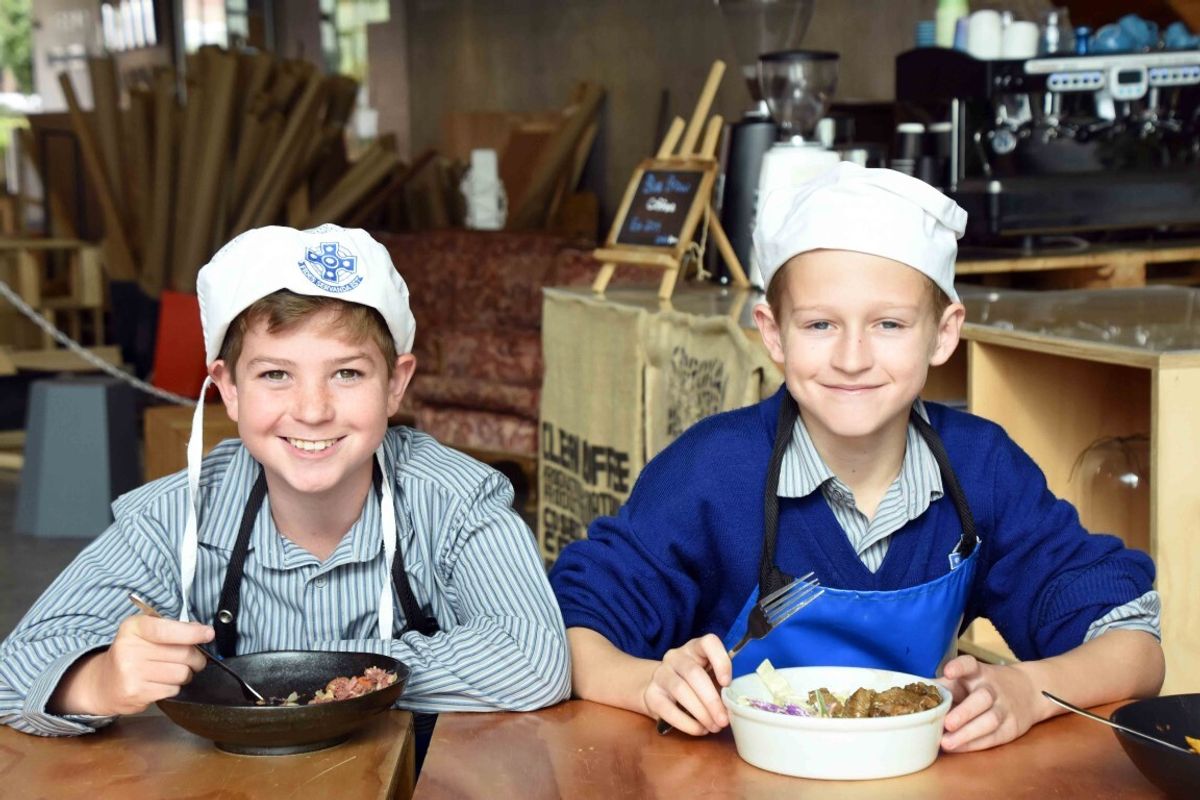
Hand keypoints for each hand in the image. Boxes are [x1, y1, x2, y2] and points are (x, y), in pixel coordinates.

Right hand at [52, 614, 213, 715]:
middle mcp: (129, 648)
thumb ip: (172, 629)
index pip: (168, 629)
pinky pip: (172, 689)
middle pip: (183, 653)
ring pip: (181, 673)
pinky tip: (160, 683)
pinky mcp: (135, 693)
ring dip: (185, 674)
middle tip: (193, 659)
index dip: (193, 632)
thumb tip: (202, 631)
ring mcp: (130, 672)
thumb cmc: (132, 654)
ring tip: (172, 672)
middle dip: (196, 658)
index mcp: (133, 627)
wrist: (103, 683)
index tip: (208, 634)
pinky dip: (173, 687)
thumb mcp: (145, 633)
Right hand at [641, 634, 730, 735]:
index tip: (727, 683)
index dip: (720, 661)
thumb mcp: (708, 676)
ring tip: (714, 727)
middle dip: (711, 700)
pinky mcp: (651, 694)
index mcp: (695, 648)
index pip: (708, 642)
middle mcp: (675, 657)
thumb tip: (737, 705)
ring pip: (681, 690)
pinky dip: (686, 723)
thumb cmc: (694, 684)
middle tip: (724, 720)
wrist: (660, 689)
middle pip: (694, 673)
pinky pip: (668, 709)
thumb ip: (722, 683)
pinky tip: (699, 730)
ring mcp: (661, 674)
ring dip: (701, 713)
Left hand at [938, 654, 1039, 751]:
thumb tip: (912, 695)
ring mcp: (1004, 708)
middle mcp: (992, 688)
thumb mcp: (967, 679)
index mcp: (978, 672)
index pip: (970, 664)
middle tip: (947, 723)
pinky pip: (993, 737)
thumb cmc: (984, 685)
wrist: (1028, 690)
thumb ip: (944, 686)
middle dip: (964, 712)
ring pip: (989, 721)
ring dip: (967, 733)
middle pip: (981, 698)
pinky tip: (958, 748)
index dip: (959, 667)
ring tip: (947, 743)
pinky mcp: (1011, 727)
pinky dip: (974, 744)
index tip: (948, 672)